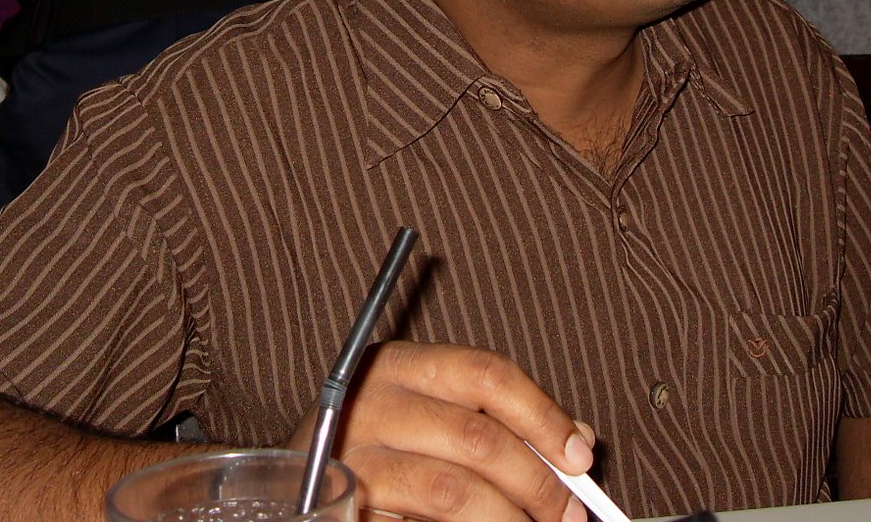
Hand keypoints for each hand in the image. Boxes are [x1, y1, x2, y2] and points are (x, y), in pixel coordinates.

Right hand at [295, 341, 591, 521]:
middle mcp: (372, 398)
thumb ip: (502, 425)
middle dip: (537, 482)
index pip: (487, 373)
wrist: (289, 493)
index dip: (542, 414)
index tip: (581, 457)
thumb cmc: (380, 454)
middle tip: (568, 515)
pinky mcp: (345, 498)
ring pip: (453, 488)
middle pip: (476, 435)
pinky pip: (420, 520)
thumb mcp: (439, 424)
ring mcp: (352, 454)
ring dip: (508, 518)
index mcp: (402, 363)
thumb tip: (578, 441)